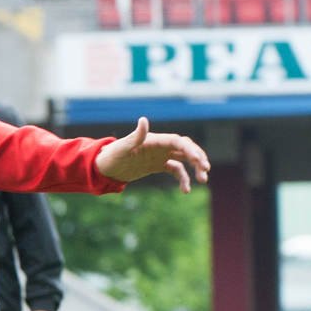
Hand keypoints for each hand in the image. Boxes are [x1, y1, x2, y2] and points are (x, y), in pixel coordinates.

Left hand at [95, 118, 209, 191]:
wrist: (105, 167)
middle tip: (206, 170)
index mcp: (155, 140)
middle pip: (186, 148)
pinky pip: (177, 171)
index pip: (178, 141)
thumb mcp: (122, 147)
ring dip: (196, 168)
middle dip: (198, 157)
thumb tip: (143, 120)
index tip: (199, 161)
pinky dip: (183, 179)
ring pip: (185, 159)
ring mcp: (161, 156)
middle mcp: (161, 146)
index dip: (190, 149)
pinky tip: (186, 190)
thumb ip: (135, 136)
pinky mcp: (159, 165)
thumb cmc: (112, 155)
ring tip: (203, 180)